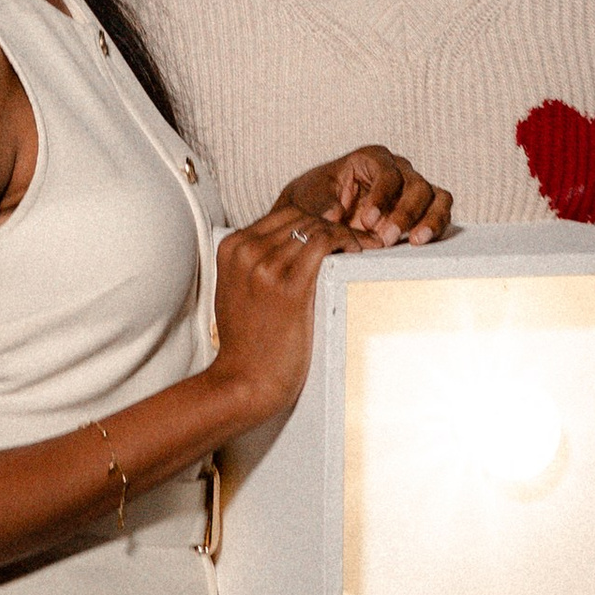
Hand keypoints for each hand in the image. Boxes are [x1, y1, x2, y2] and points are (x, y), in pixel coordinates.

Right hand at [207, 202, 355, 427]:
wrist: (243, 381)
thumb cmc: (246, 343)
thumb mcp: (237, 290)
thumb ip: (255, 262)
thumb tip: (289, 245)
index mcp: (232, 248)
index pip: (283, 213)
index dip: (316, 219)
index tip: (336, 232)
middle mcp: (246, 251)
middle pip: (301, 216)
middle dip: (334, 223)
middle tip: (359, 238)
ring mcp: (266, 267)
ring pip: (316, 226)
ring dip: (345, 233)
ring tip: (362, 247)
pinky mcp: (289, 287)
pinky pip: (324, 244)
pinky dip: (345, 241)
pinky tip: (356, 253)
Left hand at [277, 145, 453, 246]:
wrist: (320, 212)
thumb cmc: (317, 199)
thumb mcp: (312, 197)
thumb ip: (322, 203)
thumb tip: (335, 214)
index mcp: (372, 158)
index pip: (387, 173)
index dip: (381, 197)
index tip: (368, 220)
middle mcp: (398, 169)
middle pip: (416, 185)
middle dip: (404, 213)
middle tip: (387, 237)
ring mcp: (414, 188)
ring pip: (436, 196)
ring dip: (428, 219)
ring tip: (415, 241)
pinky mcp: (424, 208)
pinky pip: (441, 212)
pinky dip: (435, 226)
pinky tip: (421, 241)